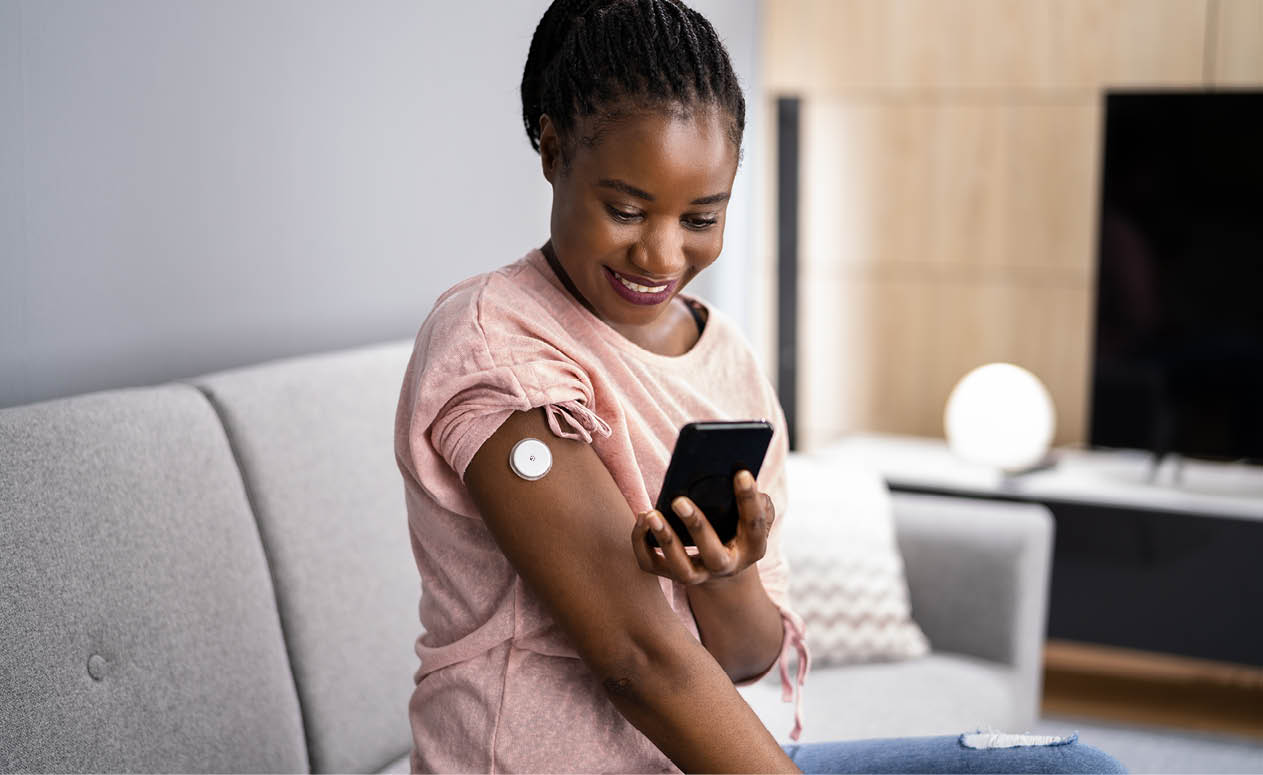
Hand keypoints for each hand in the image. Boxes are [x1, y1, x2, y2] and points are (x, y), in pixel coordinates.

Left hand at [631, 470, 773, 584]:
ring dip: (665, 539)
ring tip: (651, 514)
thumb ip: (757, 500)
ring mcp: (698, 574)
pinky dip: (641, 543)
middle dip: (696, 526)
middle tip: (679, 500)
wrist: (723, 566)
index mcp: (752, 549)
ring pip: (681, 568)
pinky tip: (642, 518)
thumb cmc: (738, 529)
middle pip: (713, 554)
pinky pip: (651, 564)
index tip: (741, 473)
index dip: (749, 499)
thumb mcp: (754, 516)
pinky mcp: (670, 574)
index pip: (754, 525)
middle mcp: (725, 566)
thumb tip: (741, 475)